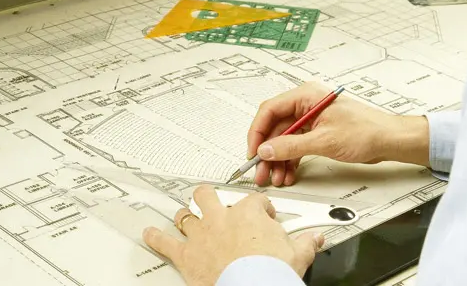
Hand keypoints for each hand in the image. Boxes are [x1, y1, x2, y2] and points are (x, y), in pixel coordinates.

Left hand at [143, 185, 322, 284]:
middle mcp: (222, 218)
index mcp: (249, 213)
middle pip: (209, 196)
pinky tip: (149, 234)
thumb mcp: (297, 254)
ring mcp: (202, 235)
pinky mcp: (187, 255)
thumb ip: (306, 243)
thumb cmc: (270, 271)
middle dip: (210, 196)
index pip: (255, 201)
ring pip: (186, 215)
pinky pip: (166, 243)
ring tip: (182, 213)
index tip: (265, 218)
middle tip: (213, 199)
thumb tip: (316, 239)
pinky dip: (156, 238)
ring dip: (184, 215)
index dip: (261, 209)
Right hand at [247, 82, 430, 186]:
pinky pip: (296, 146)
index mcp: (307, 96)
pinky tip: (288, 174)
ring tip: (275, 177)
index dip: (258, 132)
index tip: (253, 151)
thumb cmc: (367, 131)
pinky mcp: (319, 133)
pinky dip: (291, 160)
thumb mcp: (324, 140)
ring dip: (279, 159)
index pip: (270, 110)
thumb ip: (292, 146)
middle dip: (268, 151)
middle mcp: (307, 105)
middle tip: (261, 170)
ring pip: (285, 140)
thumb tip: (267, 150)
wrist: (389, 140)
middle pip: (276, 127)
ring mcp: (313, 120)